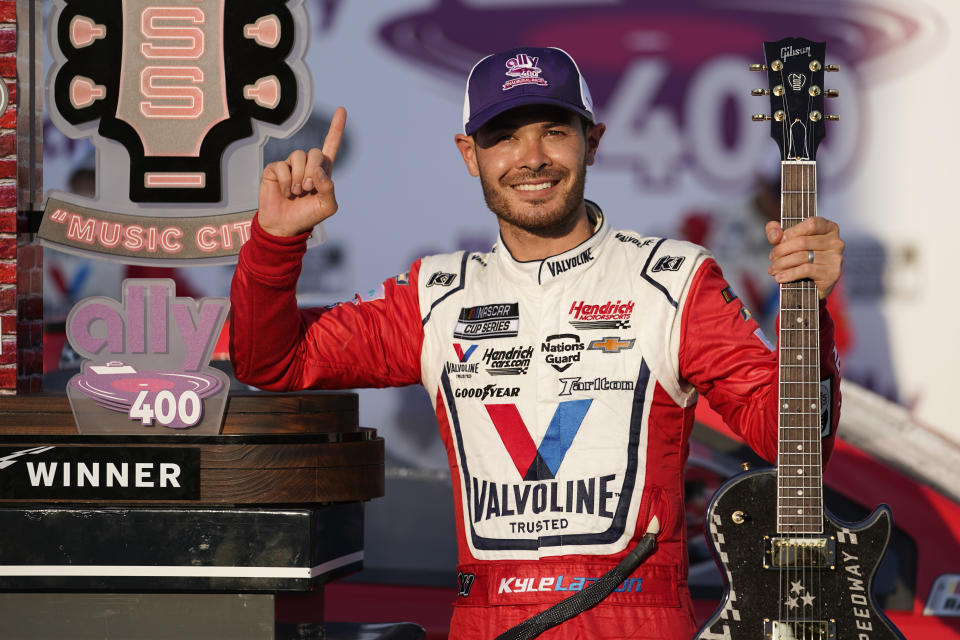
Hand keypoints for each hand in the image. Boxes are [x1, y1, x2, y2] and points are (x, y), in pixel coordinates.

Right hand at [257, 107, 346, 236]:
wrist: (285, 226)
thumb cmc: (307, 216)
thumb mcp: (327, 206)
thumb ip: (329, 188)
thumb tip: (318, 170)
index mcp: (323, 171)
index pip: (331, 145)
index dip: (336, 128)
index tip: (341, 110)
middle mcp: (307, 165)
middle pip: (314, 152)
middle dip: (313, 171)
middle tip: (308, 188)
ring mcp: (290, 166)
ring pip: (298, 157)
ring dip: (298, 178)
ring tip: (296, 193)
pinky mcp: (275, 169)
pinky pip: (282, 166)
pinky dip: (285, 182)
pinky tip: (284, 192)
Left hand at [766, 216, 843, 298]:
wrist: (812, 284)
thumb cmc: (800, 256)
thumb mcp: (787, 240)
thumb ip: (776, 231)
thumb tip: (775, 236)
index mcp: (829, 228)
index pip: (810, 224)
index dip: (791, 232)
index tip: (777, 241)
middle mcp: (836, 242)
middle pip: (803, 242)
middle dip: (782, 250)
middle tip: (772, 257)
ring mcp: (836, 258)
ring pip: (802, 256)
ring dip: (782, 263)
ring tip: (773, 269)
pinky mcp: (832, 273)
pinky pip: (806, 270)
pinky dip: (789, 274)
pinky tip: (780, 277)